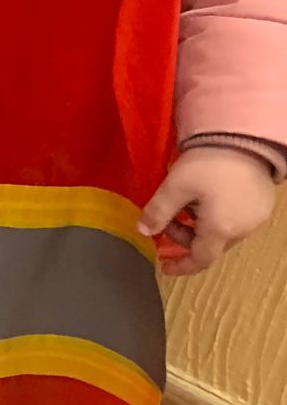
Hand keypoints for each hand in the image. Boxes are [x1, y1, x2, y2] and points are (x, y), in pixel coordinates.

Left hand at [140, 147, 277, 276]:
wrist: (243, 138)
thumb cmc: (207, 163)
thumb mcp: (175, 186)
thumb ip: (158, 211)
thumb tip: (143, 231)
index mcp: (222, 229)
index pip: (201, 259)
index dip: (181, 265)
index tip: (164, 267)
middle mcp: (243, 229)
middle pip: (210, 245)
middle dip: (185, 237)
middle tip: (166, 219)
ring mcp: (256, 217)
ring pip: (223, 232)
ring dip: (199, 225)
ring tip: (184, 203)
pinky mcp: (261, 204)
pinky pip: (235, 219)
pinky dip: (215, 216)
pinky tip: (204, 197)